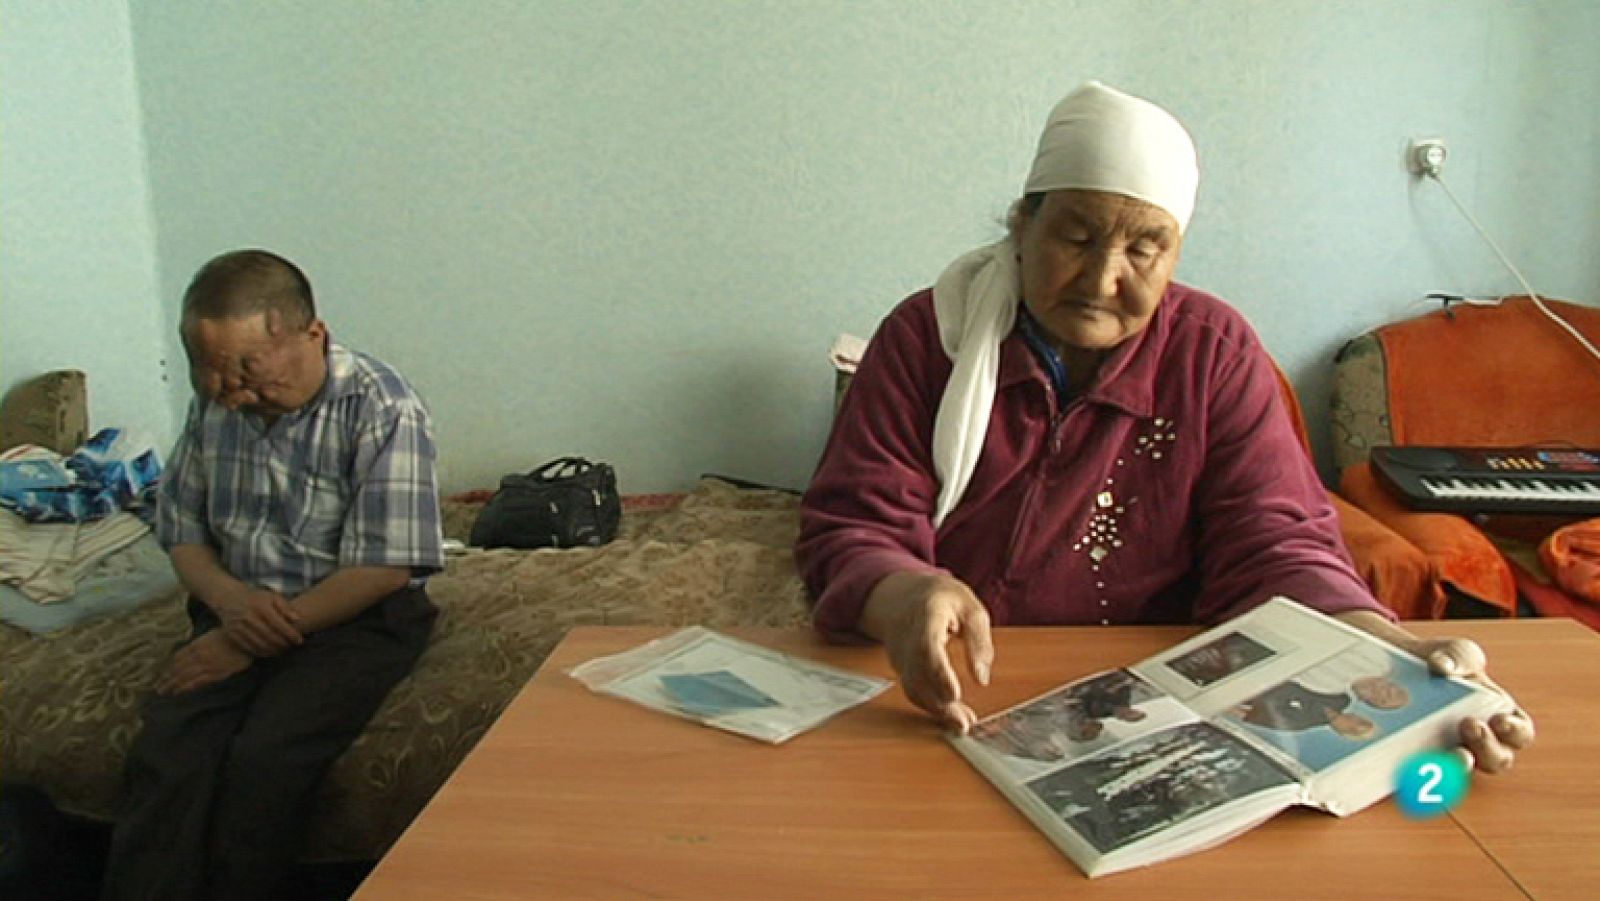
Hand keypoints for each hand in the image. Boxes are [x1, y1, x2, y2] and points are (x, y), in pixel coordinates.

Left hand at [157, 630, 252, 694]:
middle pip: (177, 669)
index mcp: (196, 645)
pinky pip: (196, 681)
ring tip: (164, 692)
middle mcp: (198, 655)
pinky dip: (186, 687)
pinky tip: (179, 692)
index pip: (176, 659)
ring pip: (184, 676)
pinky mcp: (215, 673)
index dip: (167, 669)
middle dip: (166, 679)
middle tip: (157, 689)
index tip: (160, 676)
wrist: (247, 641)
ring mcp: (206, 665)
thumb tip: (189, 647)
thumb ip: (199, 643)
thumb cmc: (232, 636)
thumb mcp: (212, 635)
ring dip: (172, 685)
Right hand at [216, 586, 302, 656]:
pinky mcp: (232, 635)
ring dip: (273, 650)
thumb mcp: (272, 596)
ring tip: (282, 650)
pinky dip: (261, 652)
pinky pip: (249, 648)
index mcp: (259, 606)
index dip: (290, 634)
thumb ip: (286, 607)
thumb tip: (297, 619)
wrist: (229, 598)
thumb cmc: (256, 598)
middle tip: (291, 647)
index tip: (299, 640)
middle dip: (283, 644)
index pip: (278, 623)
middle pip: (269, 636)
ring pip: (259, 644)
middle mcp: (247, 616)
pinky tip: (270, 652)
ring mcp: (238, 627)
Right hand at [862, 571, 993, 733]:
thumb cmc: (939, 597)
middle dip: (940, 702)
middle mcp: (906, 637)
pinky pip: (913, 690)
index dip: (938, 673)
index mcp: (926, 615)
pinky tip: (950, 714)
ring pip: (913, 688)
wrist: (902, 594)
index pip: (926, 647)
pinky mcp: (901, 668)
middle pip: (918, 675)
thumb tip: (982, 677)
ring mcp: (899, 654)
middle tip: (964, 722)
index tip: (955, 693)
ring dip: (937, 709)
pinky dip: (931, 706)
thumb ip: (979, 641)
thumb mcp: (970, 607)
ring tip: (962, 722)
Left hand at [1406, 636, 1534, 773]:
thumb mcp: (1456, 652)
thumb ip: (1458, 656)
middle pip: (1497, 759)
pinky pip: (1424, 768)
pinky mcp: (1422, 754)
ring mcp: (1452, 749)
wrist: (1403, 666)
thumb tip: (1441, 666)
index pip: (1520, 734)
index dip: (1515, 732)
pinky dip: (1418, 764)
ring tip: (1447, 749)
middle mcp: (1481, 740)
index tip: (1500, 721)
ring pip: (1462, 769)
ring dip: (1457, 763)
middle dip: (1486, 747)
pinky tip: (1407, 751)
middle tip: (1469, 725)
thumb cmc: (1444, 662)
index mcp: (1502, 716)